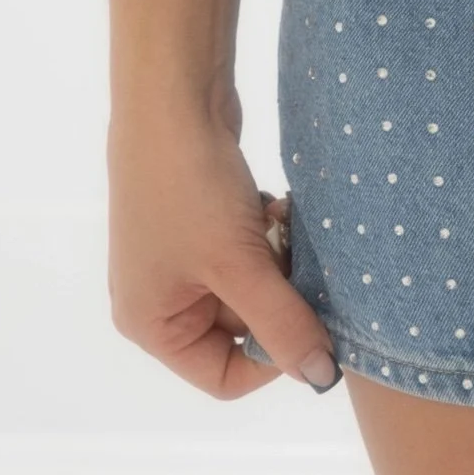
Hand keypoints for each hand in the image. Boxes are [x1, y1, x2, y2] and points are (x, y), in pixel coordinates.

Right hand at [107, 87, 339, 399]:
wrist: (173, 96)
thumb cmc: (189, 188)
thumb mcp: (238, 264)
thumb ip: (283, 323)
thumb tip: (322, 378)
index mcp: (151, 323)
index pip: (223, 376)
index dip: (273, 358)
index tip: (310, 320)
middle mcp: (160, 296)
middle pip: (242, 327)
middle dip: (280, 294)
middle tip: (298, 259)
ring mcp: (180, 255)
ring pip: (253, 283)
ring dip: (279, 259)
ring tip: (281, 224)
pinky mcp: (202, 218)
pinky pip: (249, 247)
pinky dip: (269, 231)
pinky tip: (275, 204)